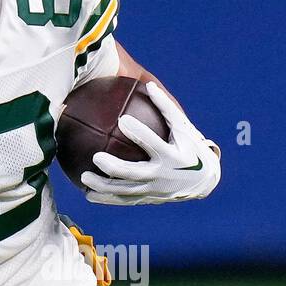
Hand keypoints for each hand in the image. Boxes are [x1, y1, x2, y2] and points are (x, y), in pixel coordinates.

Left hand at [80, 81, 220, 204]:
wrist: (203, 181)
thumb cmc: (190, 147)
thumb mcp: (183, 128)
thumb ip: (166, 108)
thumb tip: (148, 85)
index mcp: (171, 156)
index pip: (153, 143)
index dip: (139, 132)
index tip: (122, 119)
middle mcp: (161, 176)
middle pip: (134, 173)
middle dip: (114, 167)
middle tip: (96, 158)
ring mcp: (153, 190)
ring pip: (124, 191)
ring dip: (103, 186)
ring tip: (83, 178)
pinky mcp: (147, 199)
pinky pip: (123, 200)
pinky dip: (106, 198)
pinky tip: (87, 194)